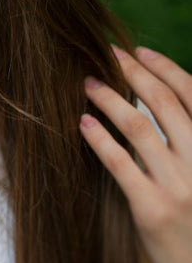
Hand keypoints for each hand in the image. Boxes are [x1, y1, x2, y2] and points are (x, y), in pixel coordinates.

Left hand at [80, 45, 191, 262]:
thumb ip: (189, 149)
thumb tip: (160, 112)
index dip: (166, 69)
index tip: (140, 51)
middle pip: (164, 103)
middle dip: (133, 72)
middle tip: (105, 53)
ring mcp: (180, 187)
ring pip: (139, 127)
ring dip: (109, 98)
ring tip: (86, 83)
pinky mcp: (152, 211)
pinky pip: (121, 164)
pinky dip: (100, 139)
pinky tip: (82, 124)